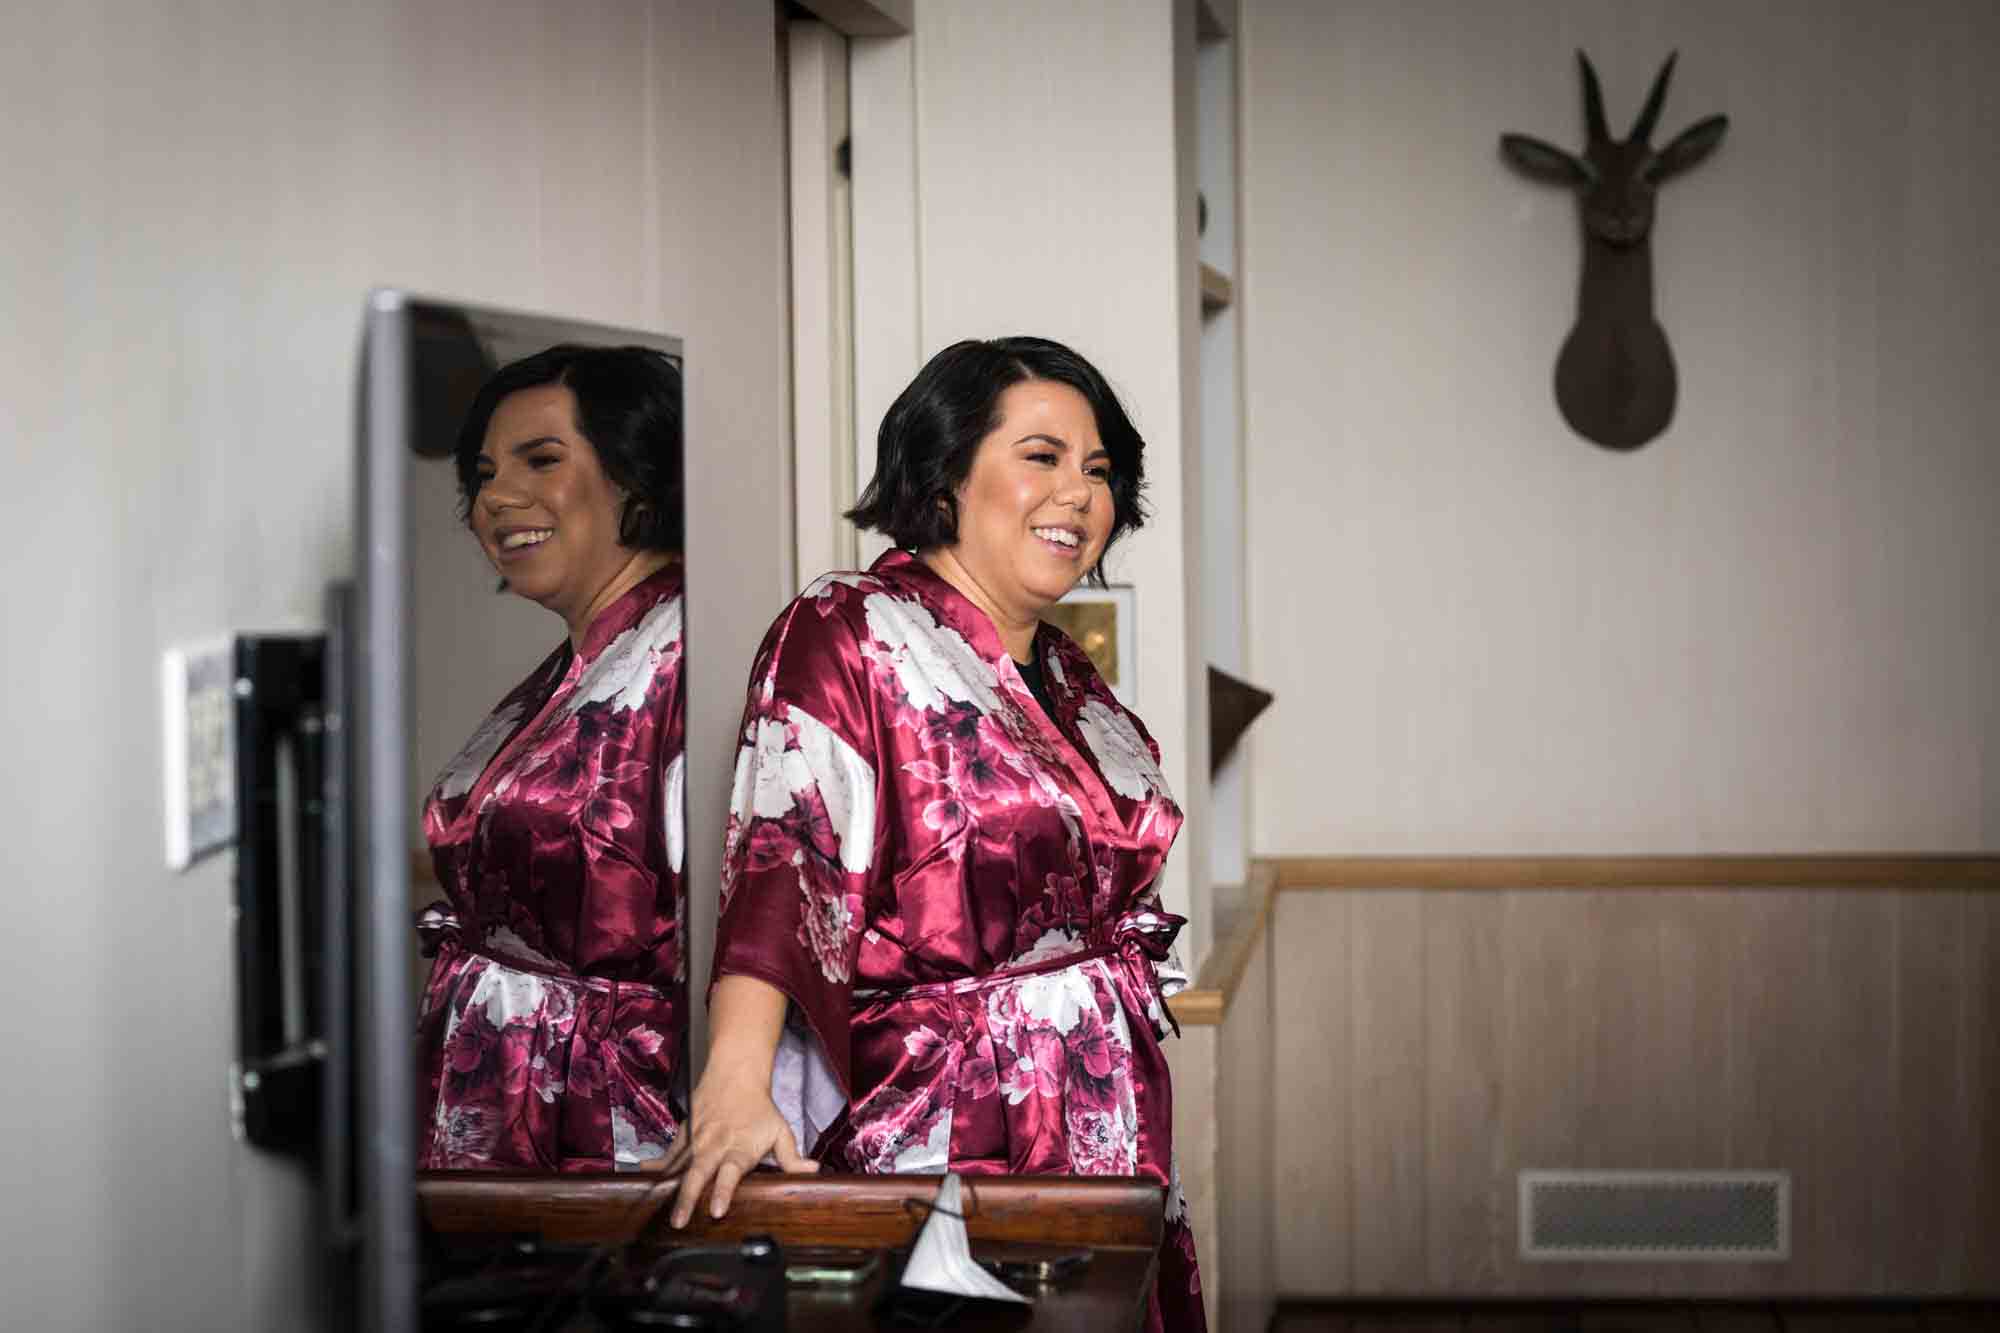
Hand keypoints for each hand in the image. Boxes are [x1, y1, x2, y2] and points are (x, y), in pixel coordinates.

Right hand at [659, 1059, 818, 1227]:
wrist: (735, 1075)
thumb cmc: (759, 1108)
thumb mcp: (781, 1131)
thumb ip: (792, 1158)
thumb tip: (812, 1172)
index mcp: (739, 1147)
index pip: (730, 1172)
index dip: (723, 1191)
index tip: (716, 1211)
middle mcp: (715, 1144)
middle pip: (699, 1173)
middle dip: (687, 1198)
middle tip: (679, 1221)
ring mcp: (696, 1140)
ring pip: (679, 1166)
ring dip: (668, 1187)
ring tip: (655, 1210)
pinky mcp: (683, 1135)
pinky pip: (668, 1155)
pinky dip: (655, 1166)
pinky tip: (642, 1175)